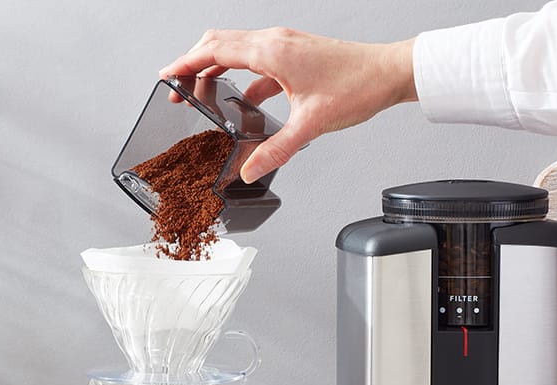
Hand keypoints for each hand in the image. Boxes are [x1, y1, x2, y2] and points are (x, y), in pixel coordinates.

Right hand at [160, 28, 416, 182]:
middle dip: (192, 63)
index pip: (214, 51)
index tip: (166, 76)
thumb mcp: (312, 125)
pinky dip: (241, 78)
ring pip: (236, 50)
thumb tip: (248, 170)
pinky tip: (241, 102)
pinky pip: (256, 63)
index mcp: (272, 51)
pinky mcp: (294, 55)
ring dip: (214, 68)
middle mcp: (275, 42)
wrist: (390, 72)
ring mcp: (285, 46)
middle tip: (175, 87)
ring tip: (200, 92)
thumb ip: (277, 150)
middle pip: (218, 43)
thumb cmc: (358, 85)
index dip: (185, 64)